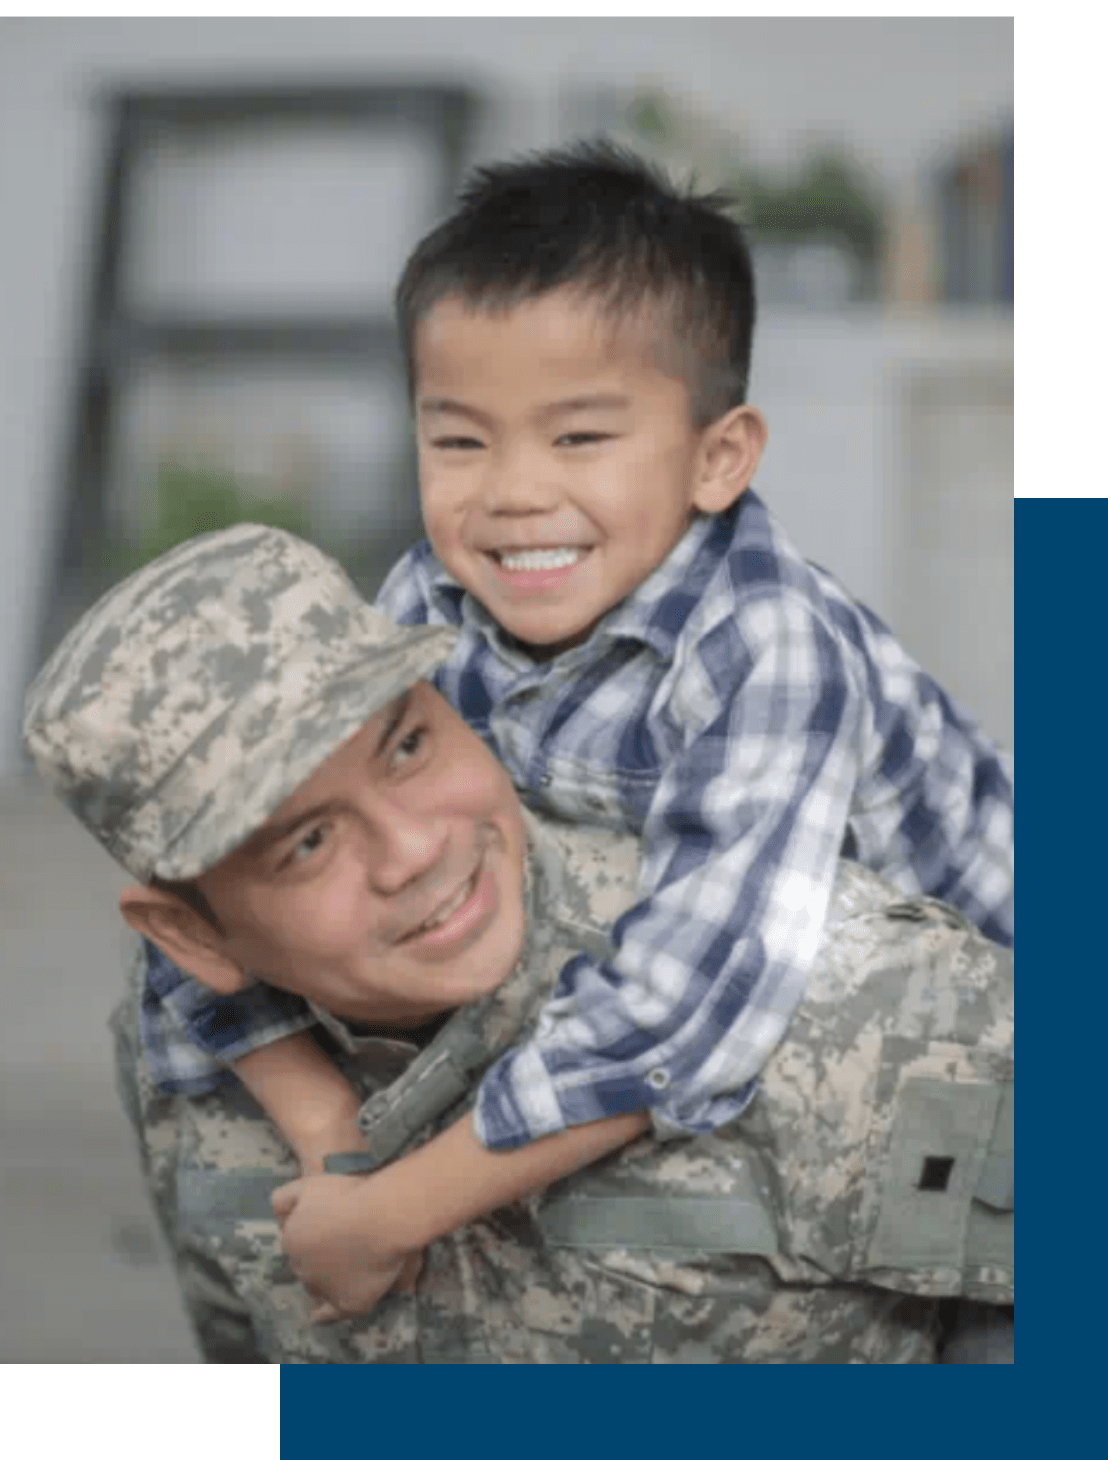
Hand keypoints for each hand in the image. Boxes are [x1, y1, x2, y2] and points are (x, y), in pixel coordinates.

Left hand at [271, 1173, 422, 1322]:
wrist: (382, 1217)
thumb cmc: (348, 1196)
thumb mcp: (308, 1185)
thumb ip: (283, 1199)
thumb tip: (276, 1216)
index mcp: (291, 1241)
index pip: (296, 1244)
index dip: (313, 1235)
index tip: (331, 1226)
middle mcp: (301, 1269)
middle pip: (306, 1266)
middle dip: (318, 1258)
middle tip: (341, 1244)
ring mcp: (324, 1289)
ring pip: (317, 1287)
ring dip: (324, 1280)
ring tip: (344, 1269)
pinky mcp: (348, 1304)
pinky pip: (330, 1314)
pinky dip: (325, 1314)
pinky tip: (321, 1314)